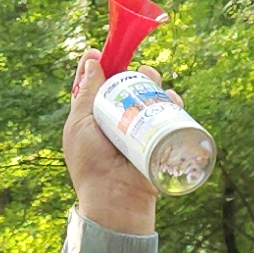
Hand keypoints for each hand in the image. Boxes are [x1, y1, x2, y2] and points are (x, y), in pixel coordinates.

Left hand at [61, 56, 158, 236]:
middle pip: (125, 90)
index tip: (97, 52)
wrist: (116, 199)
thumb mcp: (80, 124)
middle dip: (132, 73)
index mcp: (91, 119)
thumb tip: (92, 62)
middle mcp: (115, 124)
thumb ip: (85, 94)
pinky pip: (169, 119)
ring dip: (154, 85)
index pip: (92, 87)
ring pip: (149, 100)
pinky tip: (172, 98)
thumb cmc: (91, 164)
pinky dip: (173, 104)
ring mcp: (137, 133)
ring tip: (154, 79)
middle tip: (137, 67)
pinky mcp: (157, 143)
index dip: (94, 68)